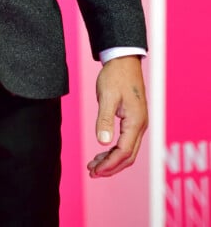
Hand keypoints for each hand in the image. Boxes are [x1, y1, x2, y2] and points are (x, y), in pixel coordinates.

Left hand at [87, 56, 147, 177]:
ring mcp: (138, 123)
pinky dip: (114, 151)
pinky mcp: (134, 120)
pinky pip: (126, 142)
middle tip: (92, 173)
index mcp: (136, 122)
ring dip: (112, 161)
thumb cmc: (116, 76)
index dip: (109, 164)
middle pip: (128, 157)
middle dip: (110, 167)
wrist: (124, 60)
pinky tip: (102, 152)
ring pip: (127, 151)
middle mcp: (140, 125)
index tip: (94, 171)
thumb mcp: (107, 96)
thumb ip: (104, 119)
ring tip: (94, 166)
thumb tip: (102, 142)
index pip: (123, 152)